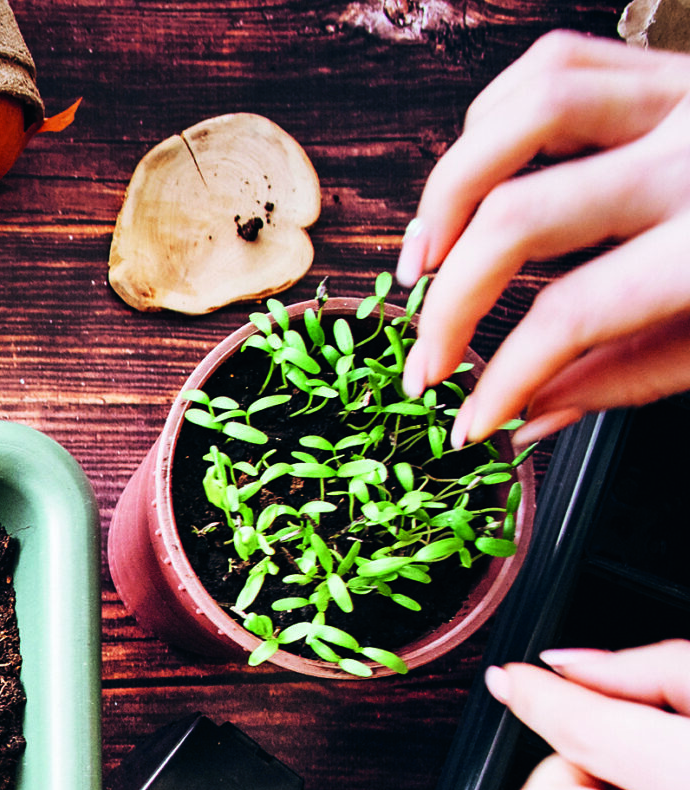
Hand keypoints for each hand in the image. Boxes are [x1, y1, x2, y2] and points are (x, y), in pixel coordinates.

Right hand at [397, 32, 689, 448]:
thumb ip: (626, 378)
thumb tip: (527, 414)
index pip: (569, 315)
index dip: (502, 379)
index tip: (469, 422)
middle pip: (517, 214)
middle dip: (447, 298)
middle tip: (427, 354)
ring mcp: (681, 98)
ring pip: (520, 113)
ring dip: (448, 191)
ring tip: (429, 256)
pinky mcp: (672, 69)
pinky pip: (551, 67)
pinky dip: (491, 121)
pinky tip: (480, 179)